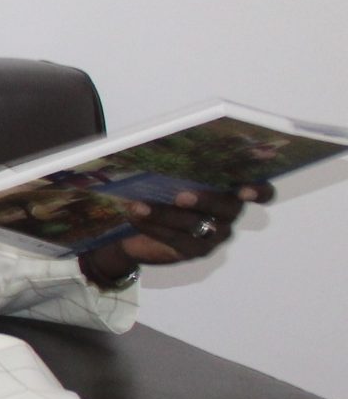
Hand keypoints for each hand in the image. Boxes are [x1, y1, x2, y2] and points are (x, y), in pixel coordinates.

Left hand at [81, 183, 269, 285]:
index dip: (259, 190)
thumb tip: (174, 148)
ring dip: (164, 214)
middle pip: (227, 207)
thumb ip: (186, 166)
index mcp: (232, 191)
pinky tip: (135, 216)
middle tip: (180, 197)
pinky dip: (153, 225)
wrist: (141, 231)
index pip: (262, 192)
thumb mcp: (176, 176)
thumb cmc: (165, 194)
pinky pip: (176, 238)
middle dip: (205, 200)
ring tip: (138, 206)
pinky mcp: (197, 250)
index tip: (246, 190)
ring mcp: (216, 235)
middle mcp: (229, 214)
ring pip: (195, 224)